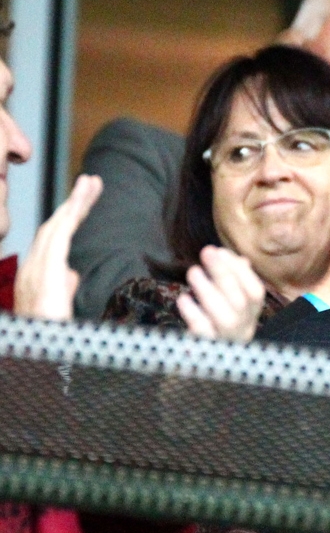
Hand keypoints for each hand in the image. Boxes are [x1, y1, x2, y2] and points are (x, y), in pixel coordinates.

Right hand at [14, 175, 102, 319]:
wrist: (39, 350)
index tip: (86, 199)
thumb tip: (71, 273)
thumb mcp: (60, 304)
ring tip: (91, 183)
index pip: (56, 236)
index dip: (71, 216)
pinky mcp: (46, 272)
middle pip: (56, 225)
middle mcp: (33, 265)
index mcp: (37, 271)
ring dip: (76, 202)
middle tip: (93, 181)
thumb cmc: (49, 330)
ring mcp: (36, 267)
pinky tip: (80, 203)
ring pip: (58, 226)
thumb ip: (64, 285)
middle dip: (75, 202)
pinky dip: (70, 218)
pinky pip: (59, 238)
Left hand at [177, 245, 265, 341]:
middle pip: (240, 302)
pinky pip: (203, 332)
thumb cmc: (215, 326)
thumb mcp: (230, 306)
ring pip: (225, 318)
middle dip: (224, 273)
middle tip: (206, 252)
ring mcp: (226, 341)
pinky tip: (183, 298)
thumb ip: (236, 283)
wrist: (202, 365)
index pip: (255, 293)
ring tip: (193, 271)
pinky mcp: (206, 350)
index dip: (240, 271)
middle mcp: (244, 329)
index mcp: (252, 316)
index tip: (221, 251)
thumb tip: (241, 259)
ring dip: (209, 291)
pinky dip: (193, 313)